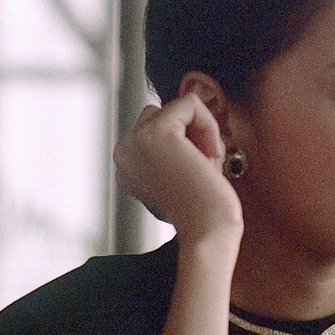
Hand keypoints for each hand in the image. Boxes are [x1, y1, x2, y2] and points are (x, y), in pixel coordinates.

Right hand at [114, 92, 243, 244]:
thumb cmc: (202, 211)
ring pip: (178, 107)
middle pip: (166, 113)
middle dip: (192, 133)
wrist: (207, 232)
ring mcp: (136, 140)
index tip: (194, 174)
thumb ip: (171, 150)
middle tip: (201, 167)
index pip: (159, 126)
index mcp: (126, 163)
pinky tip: (209, 155)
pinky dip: (209, 124)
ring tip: (204, 163)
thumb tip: (186, 118)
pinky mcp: (156, 132)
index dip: (187, 143)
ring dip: (201, 130)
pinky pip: (190, 103)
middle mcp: (124, 151)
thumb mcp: (177, 175)